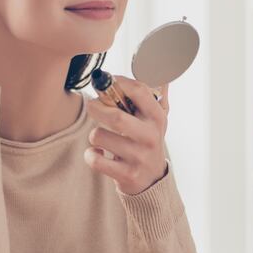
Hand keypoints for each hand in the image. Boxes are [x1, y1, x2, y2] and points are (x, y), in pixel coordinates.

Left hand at [85, 76, 169, 194]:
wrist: (152, 180)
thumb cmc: (146, 141)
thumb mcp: (155, 119)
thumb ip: (154, 96)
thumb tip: (161, 72)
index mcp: (157, 117)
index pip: (139, 91)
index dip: (118, 82)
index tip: (107, 81)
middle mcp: (150, 136)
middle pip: (116, 117)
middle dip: (96, 108)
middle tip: (91, 105)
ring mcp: (139, 157)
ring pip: (100, 137)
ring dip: (94, 135)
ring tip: (100, 137)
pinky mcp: (127, 174)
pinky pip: (96, 160)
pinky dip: (90, 155)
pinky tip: (97, 154)